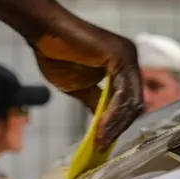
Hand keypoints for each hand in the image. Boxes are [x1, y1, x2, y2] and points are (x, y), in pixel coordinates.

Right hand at [30, 8, 144, 150]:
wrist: (45, 32)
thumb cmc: (57, 54)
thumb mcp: (80, 87)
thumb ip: (97, 102)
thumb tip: (103, 123)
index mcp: (123, 67)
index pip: (129, 102)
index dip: (118, 124)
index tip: (103, 142)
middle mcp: (130, 60)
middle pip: (134, 103)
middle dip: (118, 127)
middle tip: (102, 146)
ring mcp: (128, 56)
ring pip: (131, 100)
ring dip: (116, 124)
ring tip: (100, 140)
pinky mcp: (120, 56)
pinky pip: (123, 92)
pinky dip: (114, 113)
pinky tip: (101, 126)